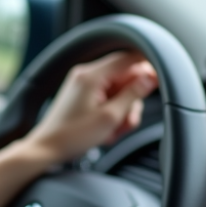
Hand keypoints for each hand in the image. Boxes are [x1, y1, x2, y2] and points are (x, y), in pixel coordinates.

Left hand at [26, 52, 157, 164]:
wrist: (47, 148)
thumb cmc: (73, 135)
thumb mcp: (109, 117)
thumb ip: (132, 95)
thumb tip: (150, 78)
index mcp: (92, 75)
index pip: (128, 58)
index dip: (147, 68)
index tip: (159, 80)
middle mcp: (87, 74)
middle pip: (125, 76)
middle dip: (132, 99)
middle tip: (128, 120)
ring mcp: (84, 84)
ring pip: (118, 89)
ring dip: (123, 109)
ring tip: (115, 129)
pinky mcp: (83, 94)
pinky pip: (108, 97)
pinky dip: (113, 111)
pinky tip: (107, 129)